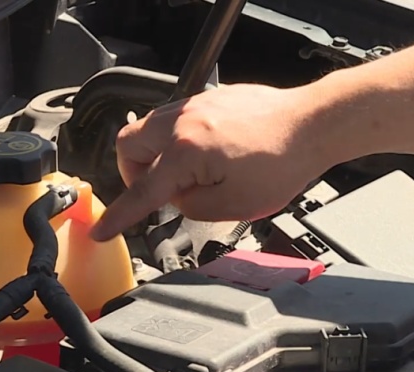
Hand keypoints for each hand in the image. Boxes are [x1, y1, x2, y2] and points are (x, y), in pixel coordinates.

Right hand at [90, 83, 339, 240]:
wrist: (313, 125)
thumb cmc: (283, 162)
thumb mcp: (234, 206)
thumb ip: (193, 208)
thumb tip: (179, 200)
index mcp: (184, 152)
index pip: (141, 192)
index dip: (118, 217)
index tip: (101, 230)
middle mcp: (183, 123)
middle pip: (128, 146)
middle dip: (133, 174)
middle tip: (160, 194)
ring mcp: (195, 106)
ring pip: (148, 128)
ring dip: (155, 156)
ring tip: (188, 176)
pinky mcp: (210, 99)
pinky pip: (174, 120)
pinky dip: (177, 141)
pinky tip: (206, 156)